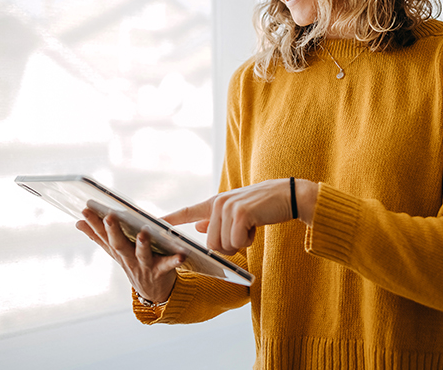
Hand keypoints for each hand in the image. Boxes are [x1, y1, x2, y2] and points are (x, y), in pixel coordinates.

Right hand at [75, 208, 181, 303]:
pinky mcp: (161, 272)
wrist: (153, 293)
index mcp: (118, 251)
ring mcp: (144, 266)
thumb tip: (78, 223)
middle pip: (119, 244)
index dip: (93, 223)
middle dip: (113, 231)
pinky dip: (174, 260)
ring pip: (142, 255)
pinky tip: (182, 254)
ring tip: (144, 232)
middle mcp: (128, 259)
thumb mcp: (115, 252)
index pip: (102, 235)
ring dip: (142, 244)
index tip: (85, 210)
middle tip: (109, 217)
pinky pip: (168, 265)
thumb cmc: (134, 264)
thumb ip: (98, 237)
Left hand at [163, 178, 318, 254]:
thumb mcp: (238, 212)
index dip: (170, 219)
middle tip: (243, 234)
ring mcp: (228, 207)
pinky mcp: (240, 213)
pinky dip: (248, 241)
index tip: (152, 223)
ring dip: (239, 244)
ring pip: (223, 246)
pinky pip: (237, 243)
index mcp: (215, 203)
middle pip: (211, 244)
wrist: (289, 195)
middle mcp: (218, 204)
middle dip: (228, 247)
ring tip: (250, 227)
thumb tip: (200, 228)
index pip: (187, 212)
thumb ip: (217, 220)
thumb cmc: (264, 206)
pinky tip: (256, 226)